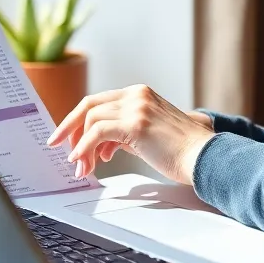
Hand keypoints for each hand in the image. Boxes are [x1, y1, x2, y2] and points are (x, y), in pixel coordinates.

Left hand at [47, 85, 215, 184]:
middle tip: (58, 147)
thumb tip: (102, 147)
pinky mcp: (136, 123)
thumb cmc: (182, 152)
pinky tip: (83, 162)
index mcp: (140, 93)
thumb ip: (125, 134)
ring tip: (83, 168)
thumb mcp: (149, 135)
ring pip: (90, 119)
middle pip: (89, 105)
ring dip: (80, 147)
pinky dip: (84, 147)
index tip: (65, 136)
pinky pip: (97, 132)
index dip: (78, 119)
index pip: (99, 101)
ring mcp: (136, 106)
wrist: (205, 157)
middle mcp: (137, 94)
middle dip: (69, 127)